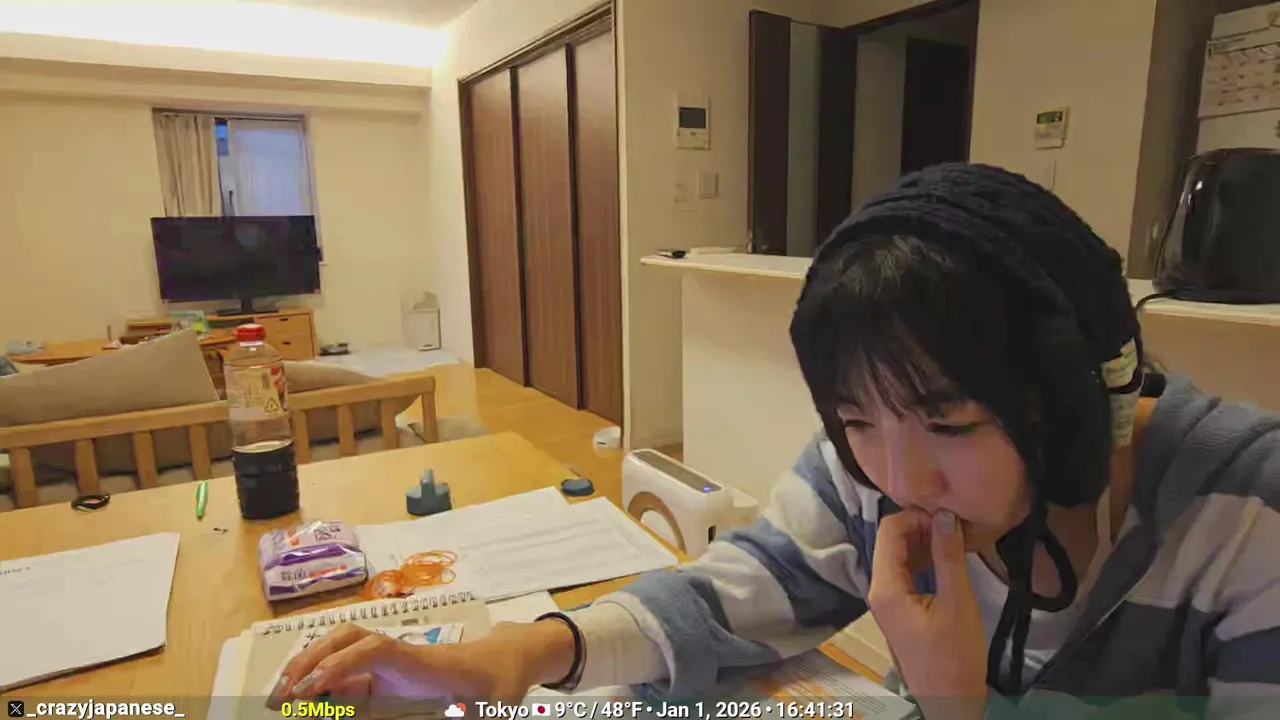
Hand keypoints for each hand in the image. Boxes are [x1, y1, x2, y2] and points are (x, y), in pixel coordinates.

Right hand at [266, 620, 575, 707]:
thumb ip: (468, 715)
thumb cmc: (499, 685)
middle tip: (280, 696)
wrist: (507, 662)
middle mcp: (399, 655)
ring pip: (340, 650)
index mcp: (422, 662)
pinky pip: (348, 673)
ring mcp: (391, 662)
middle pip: (346, 639)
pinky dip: (322, 684)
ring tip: (279, 699)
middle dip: (310, 661)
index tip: (314, 688)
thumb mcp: (488, 710)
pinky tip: (305, 704)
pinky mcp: (387, 674)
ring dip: (308, 668)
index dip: (342, 664)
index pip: (375, 650)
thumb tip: (448, 714)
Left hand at [868, 509, 987, 719]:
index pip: (889, 530)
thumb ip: (948, 556)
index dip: (916, 517)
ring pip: (898, 556)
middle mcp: (878, 589)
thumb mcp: (957, 602)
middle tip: (955, 529)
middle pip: (891, 541)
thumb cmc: (954, 656)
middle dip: (921, 528)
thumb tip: (945, 515)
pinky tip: (947, 560)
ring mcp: (886, 600)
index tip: (948, 519)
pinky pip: (905, 573)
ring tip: (956, 542)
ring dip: (924, 544)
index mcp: (885, 587)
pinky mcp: (898, 609)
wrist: (949, 701)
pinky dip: (924, 561)